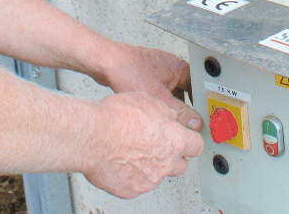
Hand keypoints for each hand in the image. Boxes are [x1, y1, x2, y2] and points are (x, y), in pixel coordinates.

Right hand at [83, 92, 203, 198]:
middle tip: (156, 144)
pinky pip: (136, 183)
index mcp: (174, 140)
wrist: (92, 136)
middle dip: (172, 155)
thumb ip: (162, 109)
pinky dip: (129, 174)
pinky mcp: (132, 190)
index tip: (185, 138)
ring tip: (129, 148)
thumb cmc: (115, 117)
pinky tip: (117, 159)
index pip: (196, 145)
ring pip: (157, 173)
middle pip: (181, 164)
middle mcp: (166, 163)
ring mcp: (150, 179)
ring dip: (148, 164)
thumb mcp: (144, 99)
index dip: (189, 139)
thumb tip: (169, 114)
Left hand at [95, 43, 202, 130]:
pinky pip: (160, 92)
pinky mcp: (146, 76)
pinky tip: (158, 115)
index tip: (208, 120)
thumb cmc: (128, 69)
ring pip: (173, 93)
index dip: (205, 104)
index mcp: (179, 67)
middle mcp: (170, 67)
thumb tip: (195, 124)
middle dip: (189, 108)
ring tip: (175, 122)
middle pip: (188, 92)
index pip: (200, 87)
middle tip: (192, 125)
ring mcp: (157, 71)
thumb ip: (180, 112)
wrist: (103, 61)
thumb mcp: (158, 97)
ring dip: (174, 107)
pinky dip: (161, 104)